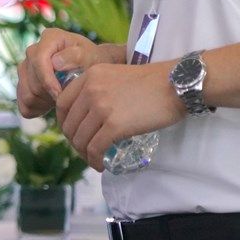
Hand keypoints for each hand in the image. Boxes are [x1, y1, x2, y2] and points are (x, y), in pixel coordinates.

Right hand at [18, 30, 104, 118]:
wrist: (89, 70)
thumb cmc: (92, 61)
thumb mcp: (91, 56)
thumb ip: (76, 56)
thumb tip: (55, 62)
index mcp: (49, 38)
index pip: (38, 60)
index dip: (47, 81)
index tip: (60, 95)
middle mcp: (33, 51)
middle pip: (32, 81)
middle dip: (49, 93)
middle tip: (68, 97)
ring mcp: (25, 67)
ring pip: (26, 94)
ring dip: (44, 102)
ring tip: (61, 100)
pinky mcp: (22, 83)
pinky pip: (23, 104)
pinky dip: (37, 109)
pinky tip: (51, 105)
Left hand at [55, 61, 184, 169]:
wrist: (177, 84)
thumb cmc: (153, 82)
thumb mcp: (116, 75)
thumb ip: (99, 88)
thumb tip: (88, 112)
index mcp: (89, 76)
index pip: (62, 103)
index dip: (64, 122)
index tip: (73, 132)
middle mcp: (91, 90)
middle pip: (69, 124)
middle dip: (74, 141)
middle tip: (85, 150)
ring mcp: (101, 107)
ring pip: (81, 138)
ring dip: (84, 154)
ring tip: (94, 158)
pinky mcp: (115, 125)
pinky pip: (95, 148)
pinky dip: (94, 160)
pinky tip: (101, 164)